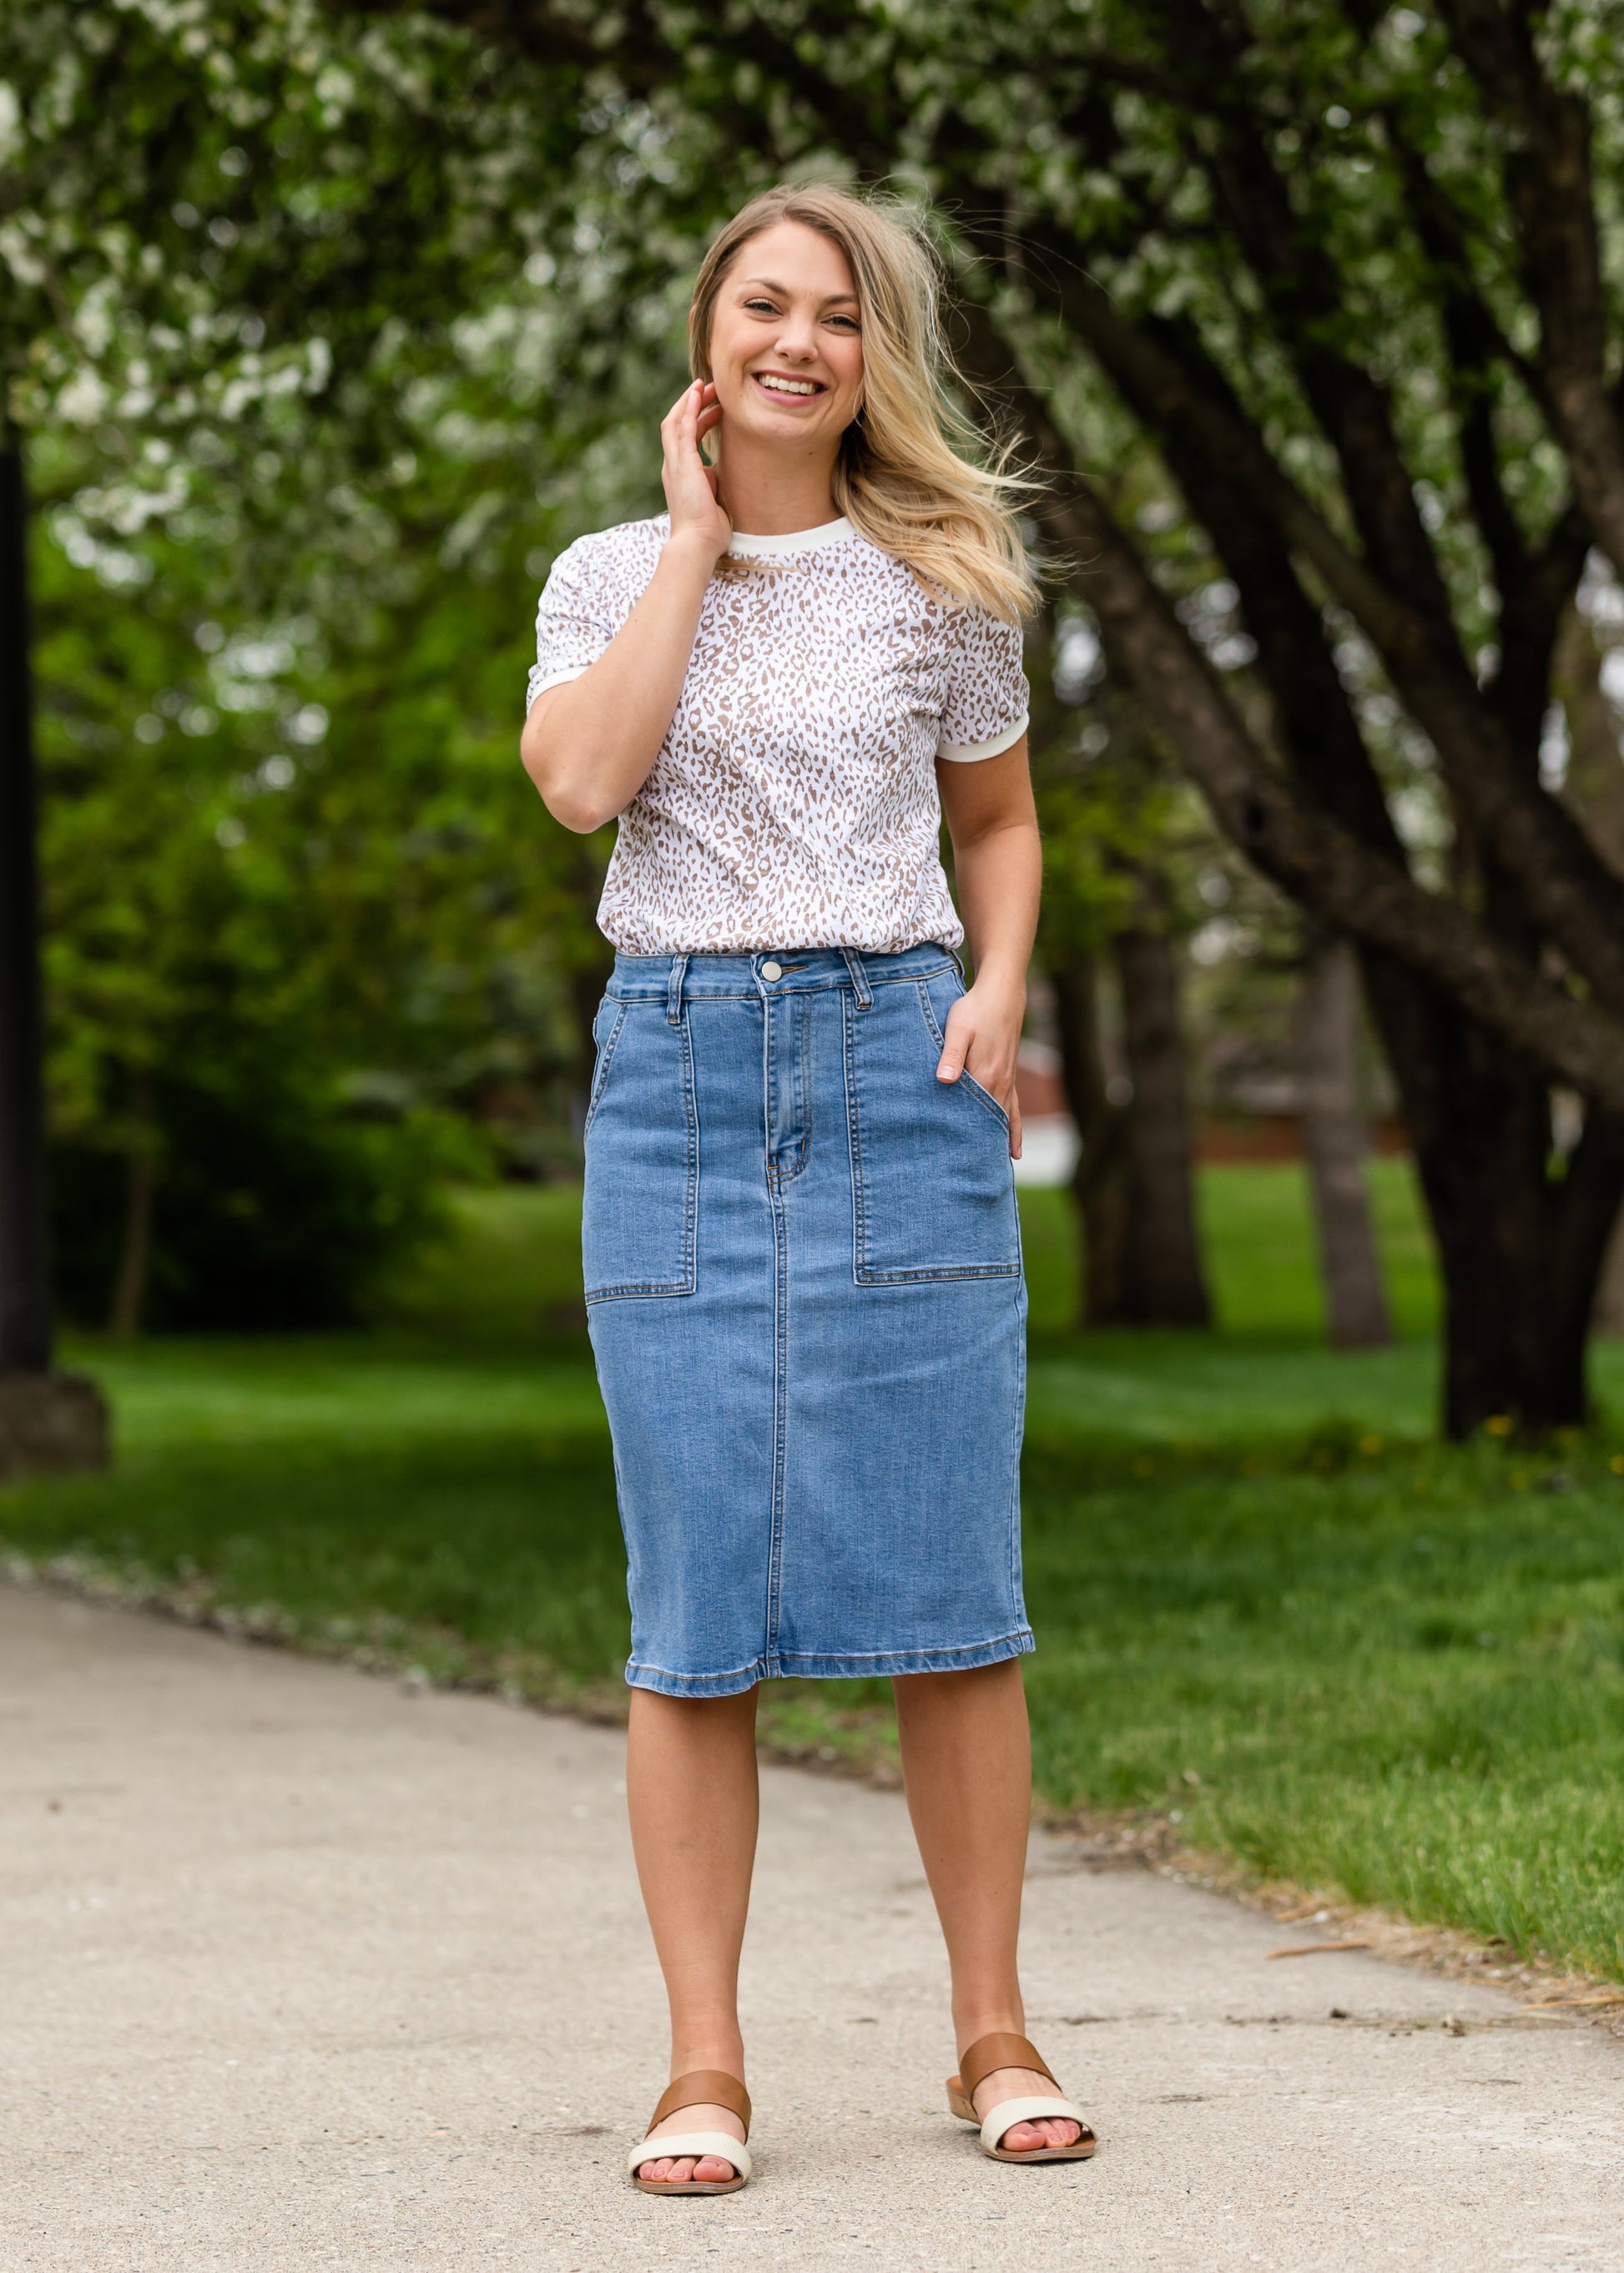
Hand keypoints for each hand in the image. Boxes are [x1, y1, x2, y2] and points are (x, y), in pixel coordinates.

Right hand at [660, 380, 730, 560]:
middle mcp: (673, 466)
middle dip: (693, 404)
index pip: (685, 439)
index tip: (715, 409)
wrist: (697, 543)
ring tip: (705, 385)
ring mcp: (675, 464)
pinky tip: (698, 393)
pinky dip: (689, 408)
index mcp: (680, 474)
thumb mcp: (713, 499)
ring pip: (676, 421)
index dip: (699, 420)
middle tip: (711, 389)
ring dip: (690, 401)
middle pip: (677, 424)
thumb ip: (713, 483)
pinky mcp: (682, 463)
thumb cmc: (708, 530)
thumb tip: (721, 473)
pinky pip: (683, 428)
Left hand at [935, 977, 1025, 1158]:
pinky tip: (1014, 1150)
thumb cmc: (974, 1009)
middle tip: (979, 1184)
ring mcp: (1007, 1081)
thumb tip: (944, 1080)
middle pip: (992, 1126)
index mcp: (985, 1077)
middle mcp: (999, 1085)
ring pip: (1005, 1122)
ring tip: (996, 1176)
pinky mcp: (1008, 1075)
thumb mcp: (957, 1028)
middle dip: (984, 1153)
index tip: (963, 1169)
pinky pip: (1013, 1111)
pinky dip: (1013, 1132)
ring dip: (1000, 1146)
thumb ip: (950, 1054)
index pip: (975, 1119)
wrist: (1001, 992)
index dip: (969, 1143)